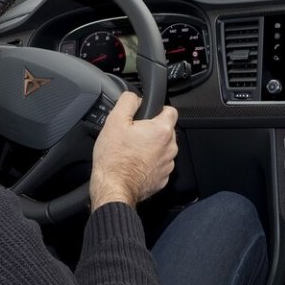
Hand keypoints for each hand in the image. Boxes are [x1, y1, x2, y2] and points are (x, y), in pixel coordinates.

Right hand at [89, 92, 178, 208]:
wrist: (114, 188)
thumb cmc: (114, 159)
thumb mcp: (115, 121)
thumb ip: (128, 102)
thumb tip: (134, 96)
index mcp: (162, 131)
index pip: (170, 110)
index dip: (157, 110)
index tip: (146, 115)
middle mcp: (170, 148)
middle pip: (166, 131)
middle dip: (152, 130)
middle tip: (133, 134)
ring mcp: (167, 165)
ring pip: (163, 148)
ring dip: (151, 147)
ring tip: (132, 150)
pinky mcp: (162, 179)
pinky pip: (159, 165)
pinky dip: (150, 163)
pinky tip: (135, 164)